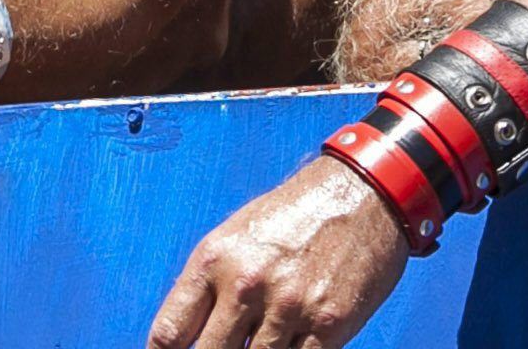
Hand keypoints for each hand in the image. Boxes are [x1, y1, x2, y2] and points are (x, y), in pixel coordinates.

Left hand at [146, 155, 411, 348]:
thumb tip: (186, 337)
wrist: (358, 195)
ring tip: (255, 343)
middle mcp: (245, 284)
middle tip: (222, 348)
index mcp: (213, 260)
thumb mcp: (233, 238)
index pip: (169, 332)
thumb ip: (207, 288)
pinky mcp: (328, 325)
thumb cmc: (292, 216)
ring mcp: (288, 307)